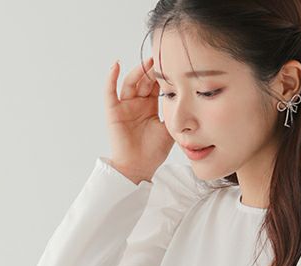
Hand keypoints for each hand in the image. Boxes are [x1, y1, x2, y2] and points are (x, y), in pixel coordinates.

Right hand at [104, 55, 173, 182]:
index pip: (156, 85)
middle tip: (162, 60)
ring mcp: (125, 106)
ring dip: (138, 72)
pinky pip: (110, 92)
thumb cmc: (153, 152)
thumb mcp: (169, 130)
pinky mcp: (113, 111)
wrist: (138, 168)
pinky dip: (111, 78)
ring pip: (130, 83)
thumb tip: (190, 100)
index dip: (163, 75)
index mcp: (150, 106)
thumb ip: (175, 114)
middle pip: (144, 81)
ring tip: (147, 63)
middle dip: (152, 71)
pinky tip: (115, 65)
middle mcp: (137, 103)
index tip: (173, 65)